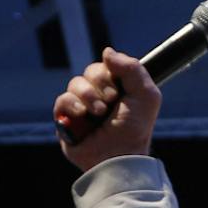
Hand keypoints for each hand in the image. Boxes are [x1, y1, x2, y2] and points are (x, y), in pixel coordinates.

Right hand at [55, 48, 160, 171]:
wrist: (119, 156)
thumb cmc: (135, 129)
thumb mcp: (146, 95)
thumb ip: (132, 68)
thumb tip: (107, 51)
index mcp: (118, 88)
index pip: (107, 65)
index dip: (110, 72)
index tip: (118, 91)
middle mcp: (100, 95)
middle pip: (91, 71)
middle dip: (100, 84)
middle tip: (110, 102)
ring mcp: (82, 107)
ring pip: (75, 84)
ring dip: (88, 95)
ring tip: (98, 113)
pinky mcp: (67, 120)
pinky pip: (62, 100)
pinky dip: (72, 105)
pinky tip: (82, 115)